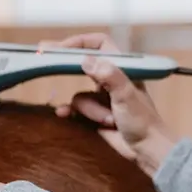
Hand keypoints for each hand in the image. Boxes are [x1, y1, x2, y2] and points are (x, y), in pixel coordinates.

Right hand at [42, 33, 178, 176]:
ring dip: (90, 110)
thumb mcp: (126, 95)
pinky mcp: (95, 114)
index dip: (80, 42)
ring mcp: (101, 97)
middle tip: (44, 56)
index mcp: (122, 69)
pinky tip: (62, 114)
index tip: (61, 48)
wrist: (147, 150)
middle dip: (66, 64)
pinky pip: (76, 109)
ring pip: (80, 95)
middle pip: (83, 64)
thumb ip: (108, 76)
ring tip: (109, 121)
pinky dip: (71, 112)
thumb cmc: (142, 120)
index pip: (99, 44)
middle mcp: (110, 79)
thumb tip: (85, 60)